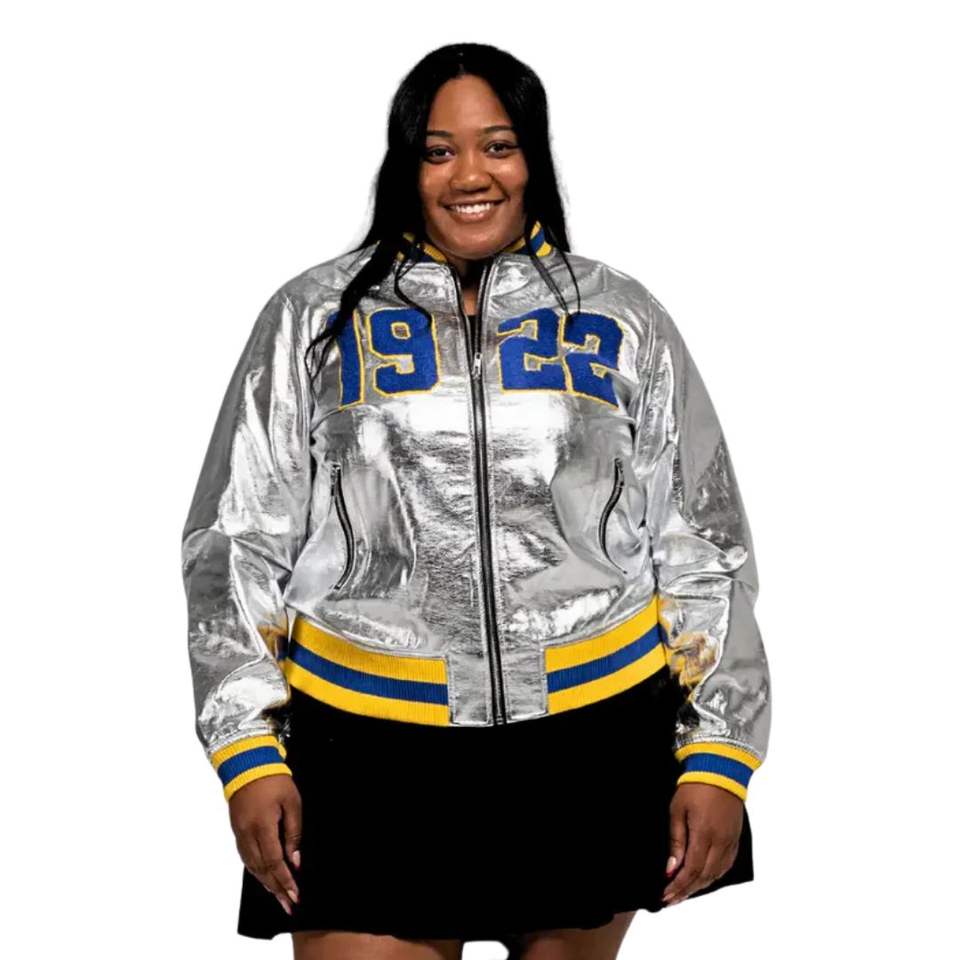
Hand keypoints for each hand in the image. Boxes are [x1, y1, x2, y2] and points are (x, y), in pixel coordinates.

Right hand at [229, 774, 301, 915]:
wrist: (247, 764)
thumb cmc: (273, 780)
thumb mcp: (292, 803)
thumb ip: (293, 833)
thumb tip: (295, 860)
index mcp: (262, 827)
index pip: (275, 862)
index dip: (285, 881)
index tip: (295, 895)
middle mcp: (248, 834)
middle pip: (262, 870)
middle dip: (277, 890)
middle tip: (289, 905)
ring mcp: (240, 834)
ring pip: (252, 867)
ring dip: (266, 884)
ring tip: (278, 897)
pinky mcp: (237, 831)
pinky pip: (246, 858)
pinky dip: (256, 871)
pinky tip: (263, 878)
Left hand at [662, 782, 742, 905]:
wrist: (721, 770)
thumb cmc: (695, 787)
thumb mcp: (677, 811)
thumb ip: (676, 841)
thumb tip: (671, 868)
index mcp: (704, 834)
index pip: (691, 870)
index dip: (678, 886)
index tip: (665, 895)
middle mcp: (721, 842)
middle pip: (704, 877)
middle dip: (686, 890)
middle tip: (671, 899)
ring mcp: (731, 841)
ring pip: (716, 874)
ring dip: (700, 886)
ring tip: (684, 892)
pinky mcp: (736, 838)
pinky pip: (727, 865)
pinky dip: (714, 876)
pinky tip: (704, 879)